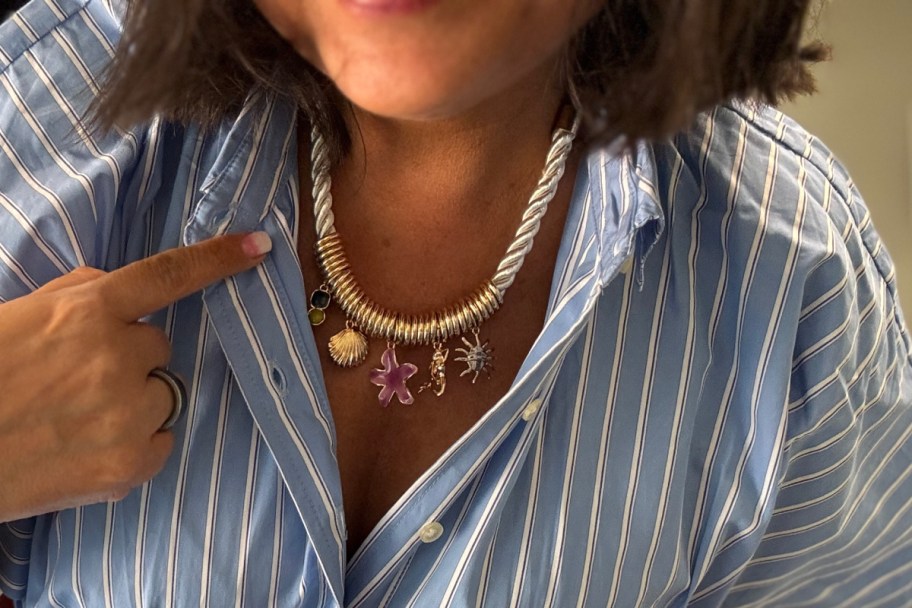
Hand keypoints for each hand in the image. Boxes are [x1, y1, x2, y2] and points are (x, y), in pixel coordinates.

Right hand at [0, 231, 271, 522]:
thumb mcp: (18, 316)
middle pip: (159, 347)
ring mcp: (127, 411)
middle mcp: (117, 355)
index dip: (217, 258)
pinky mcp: (130, 464)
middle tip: (75, 380)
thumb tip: (120, 290)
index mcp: (86, 311)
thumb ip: (78, 297)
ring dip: (132, 402)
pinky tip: (86, 448)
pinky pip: (159, 441)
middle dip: (128, 358)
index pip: (167, 276)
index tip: (258, 246)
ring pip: (161, 394)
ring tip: (74, 419)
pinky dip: (134, 444)